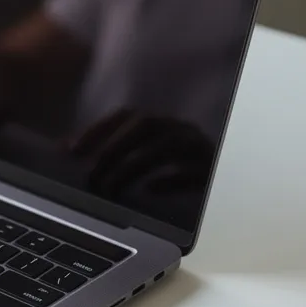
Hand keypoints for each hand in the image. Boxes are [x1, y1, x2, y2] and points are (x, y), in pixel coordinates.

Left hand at [71, 108, 214, 196]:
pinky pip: (194, 172)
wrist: (238, 184)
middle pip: (144, 127)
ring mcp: (200, 149)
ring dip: (132, 168)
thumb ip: (118, 153)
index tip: (71, 151)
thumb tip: (67, 150)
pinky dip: (170, 180)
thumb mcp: (152, 158)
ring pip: (165, 148)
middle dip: (113, 149)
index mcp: (163, 124)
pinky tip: (151, 190)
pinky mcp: (214, 172)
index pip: (127, 115)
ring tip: (111, 189)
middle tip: (92, 177)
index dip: (97, 130)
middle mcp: (180, 130)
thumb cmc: (184, 170)